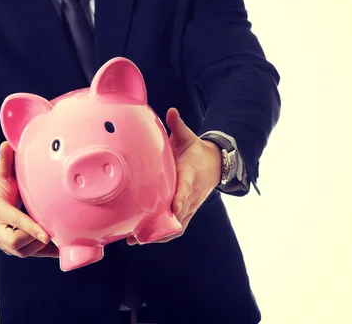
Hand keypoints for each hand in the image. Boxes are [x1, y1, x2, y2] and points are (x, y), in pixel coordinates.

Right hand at [0, 142, 58, 257]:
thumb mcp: (0, 176)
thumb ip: (4, 162)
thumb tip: (7, 144)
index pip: (13, 221)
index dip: (30, 228)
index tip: (46, 234)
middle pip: (17, 243)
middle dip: (35, 238)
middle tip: (51, 230)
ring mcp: (4, 244)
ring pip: (25, 252)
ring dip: (41, 245)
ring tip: (55, 233)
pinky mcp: (14, 250)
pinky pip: (32, 256)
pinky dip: (47, 253)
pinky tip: (61, 248)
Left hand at [128, 108, 221, 244]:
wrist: (215, 164)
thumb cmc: (196, 150)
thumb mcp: (188, 137)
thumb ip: (178, 126)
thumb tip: (171, 111)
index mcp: (191, 175)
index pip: (186, 189)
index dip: (181, 200)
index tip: (175, 210)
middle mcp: (192, 194)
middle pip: (180, 216)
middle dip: (162, 227)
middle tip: (141, 233)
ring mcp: (190, 205)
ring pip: (176, 226)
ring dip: (158, 235)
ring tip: (135, 239)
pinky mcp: (186, 212)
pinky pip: (175, 227)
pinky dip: (161, 235)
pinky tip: (141, 238)